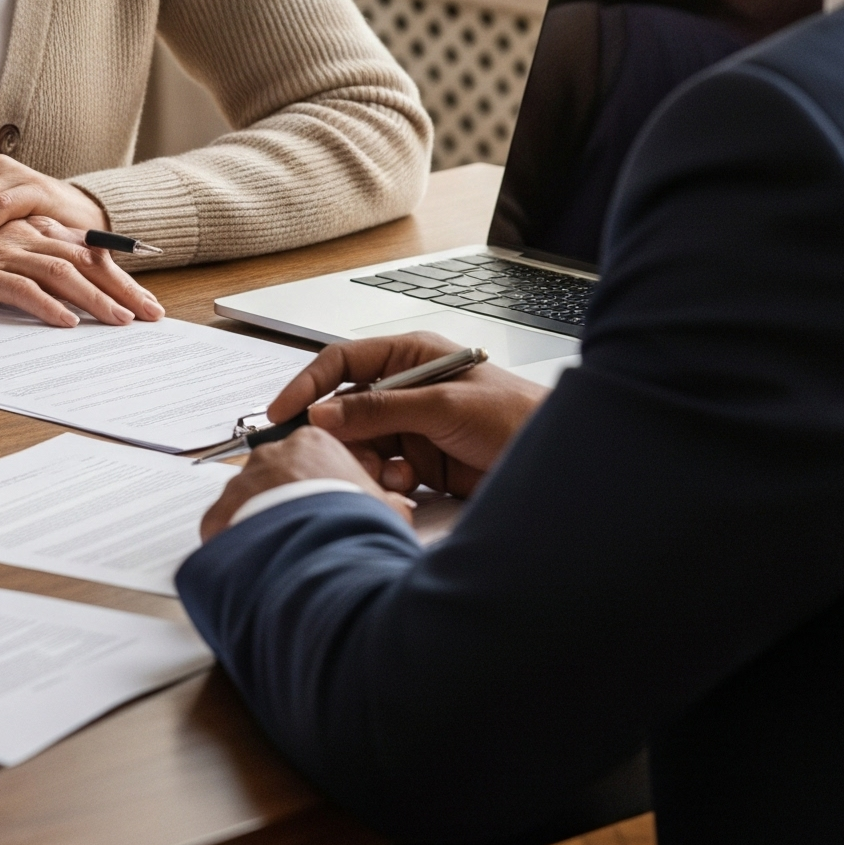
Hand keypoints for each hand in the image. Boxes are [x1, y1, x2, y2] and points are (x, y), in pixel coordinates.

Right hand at [0, 216, 163, 327]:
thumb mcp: (6, 261)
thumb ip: (39, 270)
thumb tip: (79, 299)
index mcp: (33, 230)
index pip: (88, 255)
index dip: (120, 279)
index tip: (148, 306)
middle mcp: (24, 236)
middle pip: (83, 262)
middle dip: (120, 290)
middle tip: (149, 317)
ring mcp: (4, 251)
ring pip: (60, 274)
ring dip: (93, 299)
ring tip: (119, 322)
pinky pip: (21, 289)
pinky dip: (47, 306)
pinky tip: (67, 324)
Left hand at [198, 426, 410, 538]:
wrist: (319, 554)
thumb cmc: (353, 527)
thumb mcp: (386, 511)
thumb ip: (388, 501)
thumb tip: (397, 506)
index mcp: (312, 444)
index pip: (312, 457)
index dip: (322, 485)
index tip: (328, 508)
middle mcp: (271, 455)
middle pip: (277, 475)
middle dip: (288, 501)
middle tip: (307, 532)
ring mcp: (242, 482)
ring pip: (249, 500)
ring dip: (262, 521)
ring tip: (282, 551)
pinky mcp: (220, 512)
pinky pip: (225, 526)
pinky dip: (237, 543)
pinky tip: (254, 563)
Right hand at [263, 331, 548, 498]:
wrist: (561, 462)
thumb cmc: (517, 415)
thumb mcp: (443, 405)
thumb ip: (380, 409)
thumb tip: (324, 415)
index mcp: (410, 356)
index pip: (342, 363)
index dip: (308, 385)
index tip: (282, 411)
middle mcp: (406, 389)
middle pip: (346, 408)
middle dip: (338, 436)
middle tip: (332, 459)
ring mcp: (413, 426)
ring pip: (361, 444)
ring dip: (365, 463)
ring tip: (387, 478)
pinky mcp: (422, 461)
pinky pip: (383, 470)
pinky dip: (385, 482)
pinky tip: (404, 488)